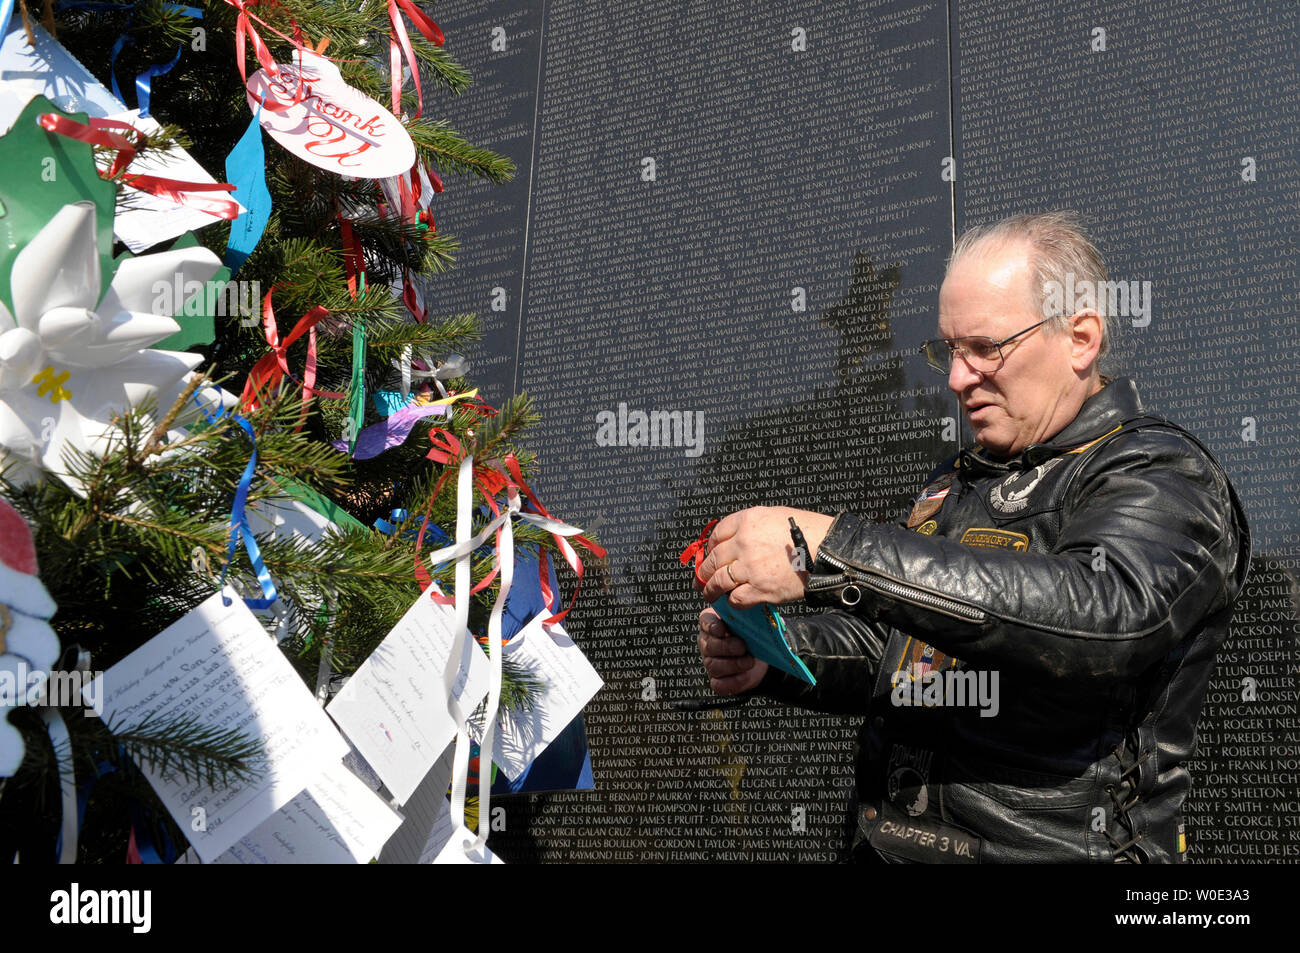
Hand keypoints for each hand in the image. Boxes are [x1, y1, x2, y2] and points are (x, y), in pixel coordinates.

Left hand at [695, 506, 833, 608]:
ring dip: (710, 589)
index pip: (717, 533)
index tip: (708, 554)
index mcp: (748, 520)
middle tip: (701, 578)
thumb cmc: (808, 532)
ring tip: (708, 594)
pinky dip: (731, 601)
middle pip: (713, 558)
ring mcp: (751, 567)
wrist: (828, 551)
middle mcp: (745, 542)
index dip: (710, 547)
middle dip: (704, 570)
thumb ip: (752, 526)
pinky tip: (733, 600)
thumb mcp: (776, 516)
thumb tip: (737, 539)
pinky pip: (736, 598)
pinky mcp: (761, 589)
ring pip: (718, 581)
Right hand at [698, 608, 767, 694]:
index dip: (712, 626)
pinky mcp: (718, 680)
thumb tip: (757, 612)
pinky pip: (719, 684)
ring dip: (733, 664)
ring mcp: (711, 662)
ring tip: (748, 661)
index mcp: (712, 624)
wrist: (760, 655)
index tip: (723, 629)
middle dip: (726, 647)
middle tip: (742, 647)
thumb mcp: (750, 621)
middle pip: (708, 646)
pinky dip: (734, 681)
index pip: (706, 622)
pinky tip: (745, 675)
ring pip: (713, 666)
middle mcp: (708, 643)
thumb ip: (748, 616)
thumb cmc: (751, 634)